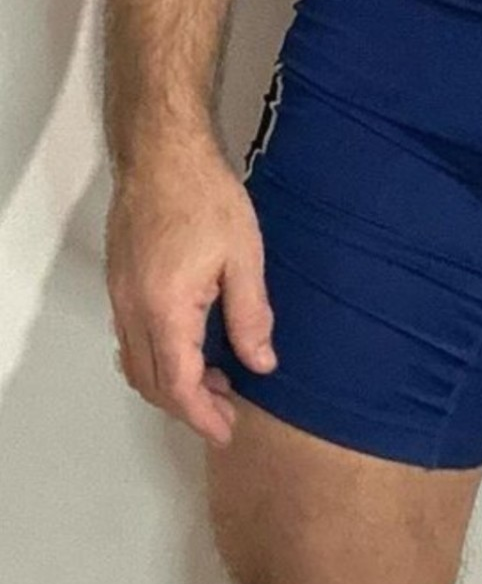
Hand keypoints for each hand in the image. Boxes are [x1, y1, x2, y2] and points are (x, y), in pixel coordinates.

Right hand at [105, 142, 277, 448]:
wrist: (162, 153)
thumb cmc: (207, 197)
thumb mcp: (244, 256)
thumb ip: (251, 316)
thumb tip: (261, 365)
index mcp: (167, 309)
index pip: (178, 385)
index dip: (202, 416)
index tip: (226, 430)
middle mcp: (133, 310)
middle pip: (150, 382)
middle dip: (186, 406)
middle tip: (226, 408)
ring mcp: (120, 296)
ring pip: (135, 362)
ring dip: (170, 382)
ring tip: (213, 378)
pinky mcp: (119, 280)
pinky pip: (130, 338)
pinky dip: (157, 356)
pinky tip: (189, 343)